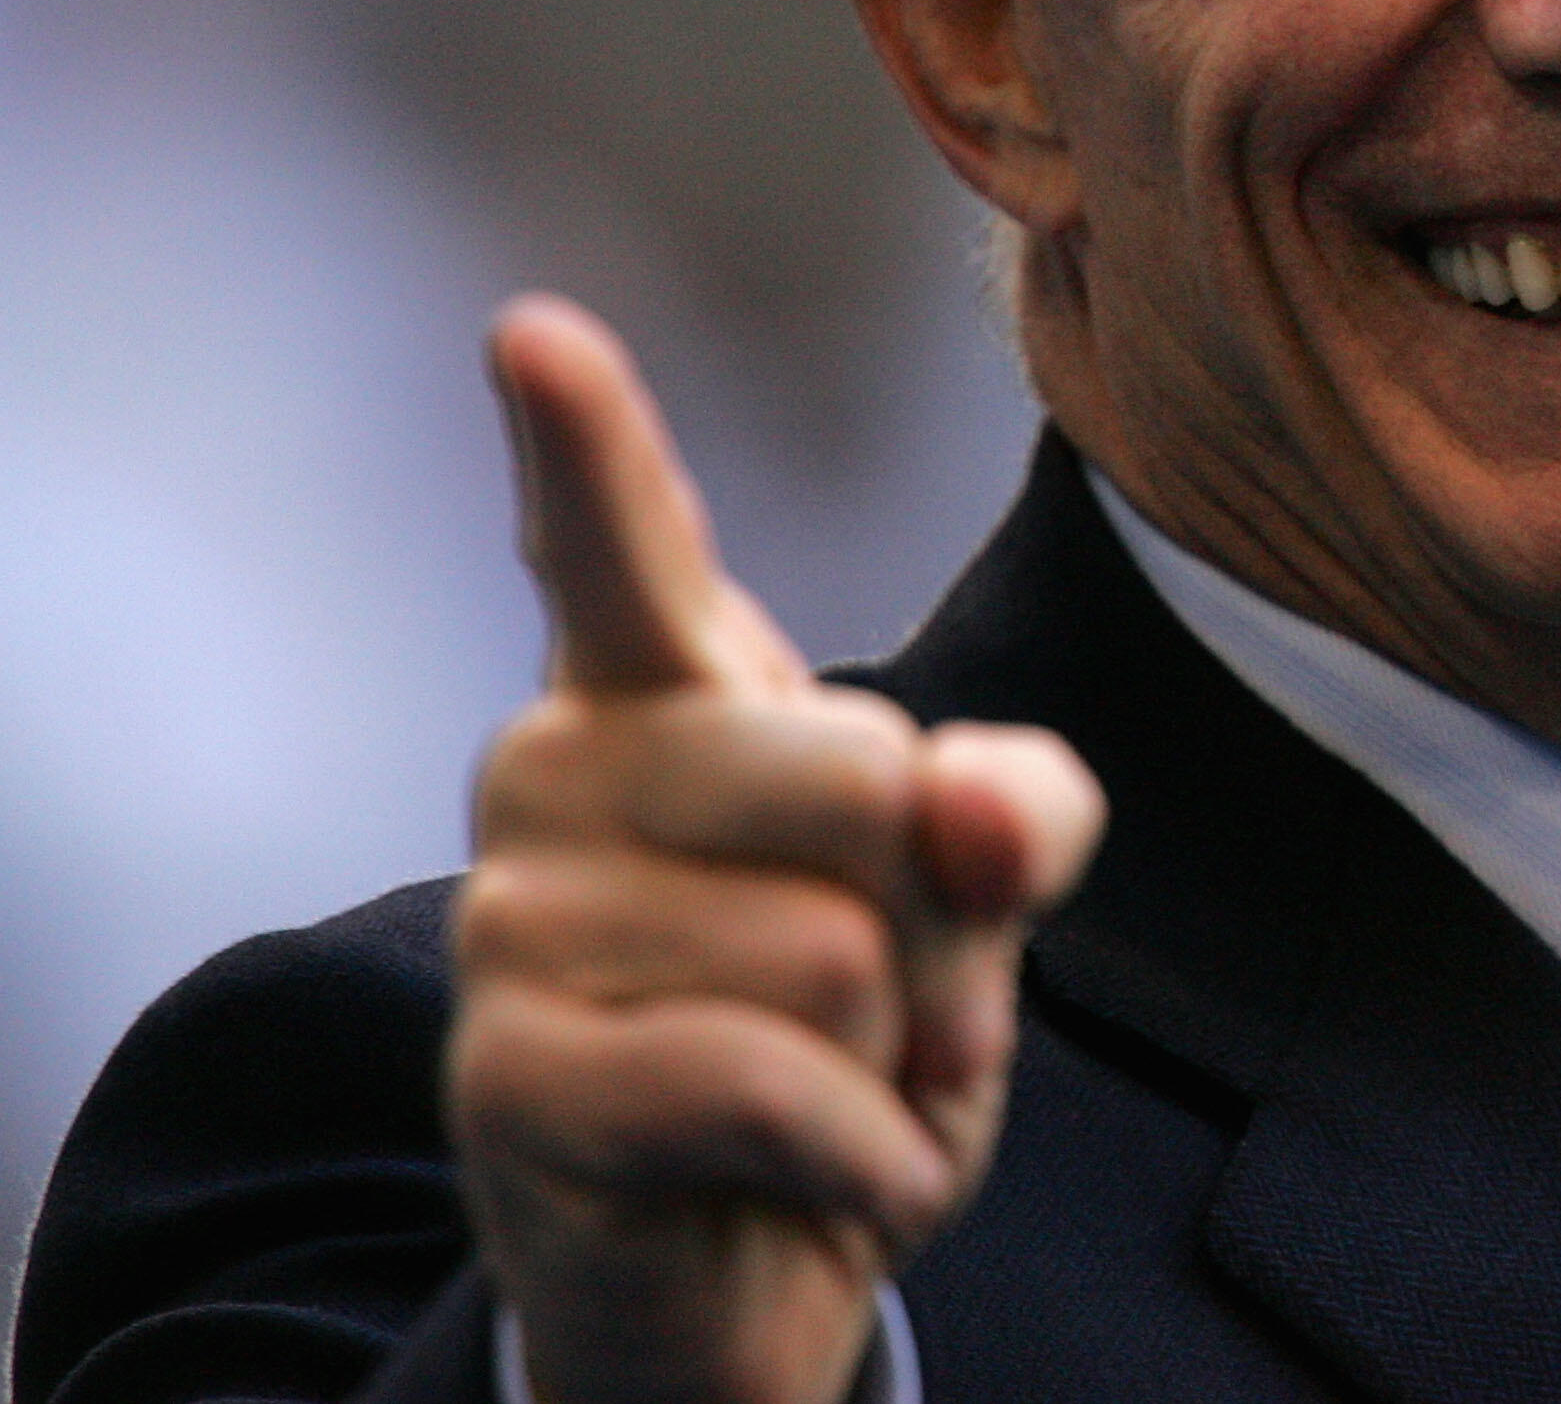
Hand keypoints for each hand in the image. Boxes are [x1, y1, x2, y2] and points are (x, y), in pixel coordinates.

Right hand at [448, 296, 1102, 1403]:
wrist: (755, 1267)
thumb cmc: (854, 1038)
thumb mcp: (975, 906)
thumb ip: (1010, 814)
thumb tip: (972, 797)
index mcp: (664, 689)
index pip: (620, 544)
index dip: (585, 442)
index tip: (534, 333)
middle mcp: (560, 771)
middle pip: (861, 775)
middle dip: (933, 920)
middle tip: (877, 998)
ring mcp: (514, 923)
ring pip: (830, 947)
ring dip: (894, 1055)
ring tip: (827, 1086)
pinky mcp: (509, 1080)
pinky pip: (773, 1085)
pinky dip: (861, 1157)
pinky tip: (818, 1175)